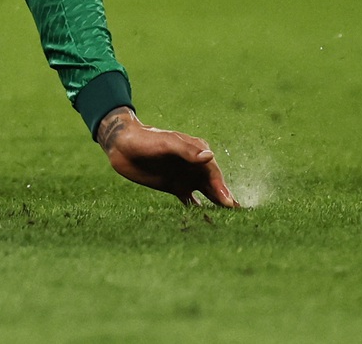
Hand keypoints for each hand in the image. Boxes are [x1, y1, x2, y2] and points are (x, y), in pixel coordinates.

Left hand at [96, 107, 236, 207]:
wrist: (122, 144)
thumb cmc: (146, 139)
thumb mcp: (166, 142)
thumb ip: (186, 150)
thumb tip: (210, 156)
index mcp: (197, 152)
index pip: (214, 173)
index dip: (223, 188)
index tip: (230, 204)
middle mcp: (195, 166)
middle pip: (214, 186)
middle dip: (225, 200)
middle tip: (239, 217)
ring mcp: (186, 177)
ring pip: (206, 194)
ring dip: (216, 206)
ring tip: (228, 222)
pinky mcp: (175, 187)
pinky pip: (191, 201)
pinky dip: (198, 210)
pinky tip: (205, 221)